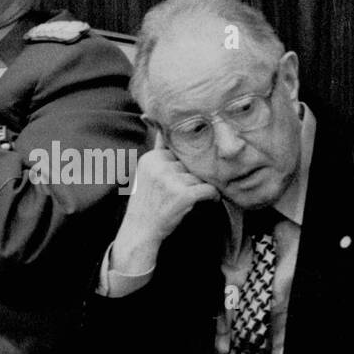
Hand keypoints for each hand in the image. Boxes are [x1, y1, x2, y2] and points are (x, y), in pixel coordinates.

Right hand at [110, 137, 218, 274]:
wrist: (140, 232)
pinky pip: (209, 189)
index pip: (179, 154)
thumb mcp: (147, 172)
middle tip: (183, 193)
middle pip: (190, 165)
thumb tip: (157, 121)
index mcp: (151, 157)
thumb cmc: (147, 203)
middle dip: (191, 178)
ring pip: (200, 177)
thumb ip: (158, 149)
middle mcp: (159, 166)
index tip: (175, 184)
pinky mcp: (183, 195)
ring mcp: (171, 180)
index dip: (181, 169)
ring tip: (190, 199)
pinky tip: (208, 201)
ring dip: (200, 188)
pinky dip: (213, 196)